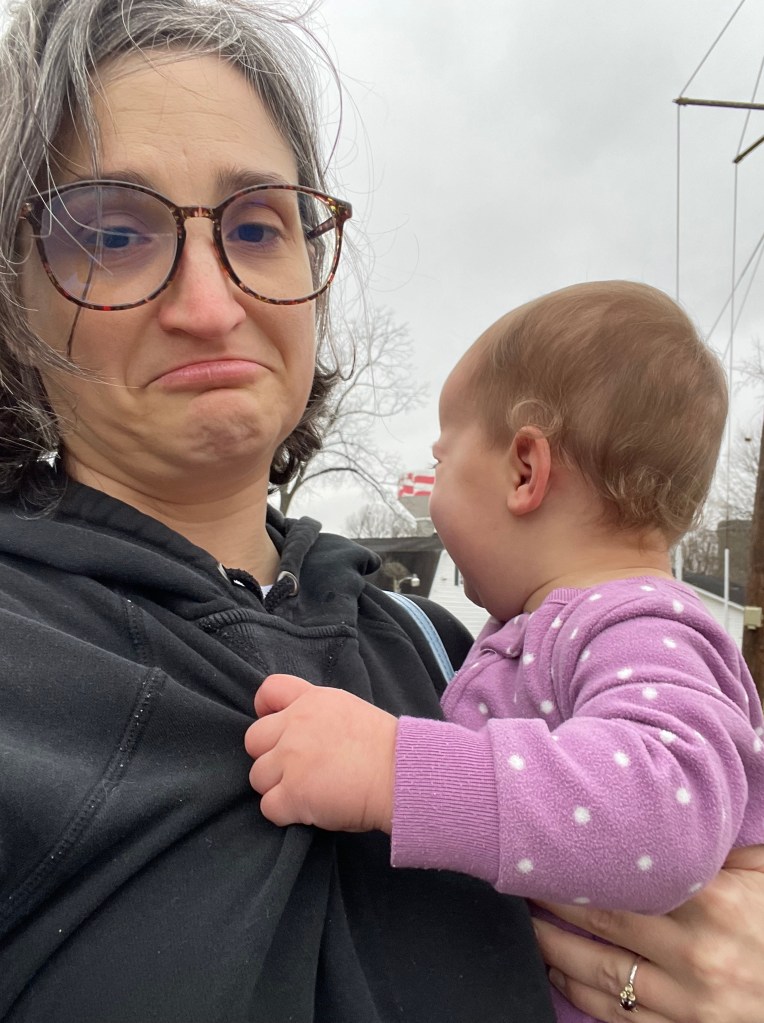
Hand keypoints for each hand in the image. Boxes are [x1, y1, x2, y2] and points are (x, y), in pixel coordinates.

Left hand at [245, 674, 397, 833]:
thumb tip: (295, 728)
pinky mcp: (293, 793)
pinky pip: (268, 808)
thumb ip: (317, 713)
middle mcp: (295, 725)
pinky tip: (309, 810)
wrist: (402, 775)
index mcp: (311, 701)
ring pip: (257, 777)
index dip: (265, 711)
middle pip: (252, 740)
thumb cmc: (385, 747)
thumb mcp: (349, 709)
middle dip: (269, 756)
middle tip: (296, 769)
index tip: (277, 730)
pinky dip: (285, 814)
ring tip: (307, 792)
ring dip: (277, 787)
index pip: (268, 690)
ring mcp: (291, 760)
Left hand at [532, 844, 763, 1022]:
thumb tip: (668, 813)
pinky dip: (582, 996)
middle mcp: (697, 955)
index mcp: (714, 903)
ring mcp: (693, 1006)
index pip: (624, 876)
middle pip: (601, 920)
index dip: (576, 863)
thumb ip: (717, 851)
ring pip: (601, 975)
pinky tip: (559, 975)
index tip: (543, 847)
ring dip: (555, 949)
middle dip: (553, 900)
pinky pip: (622, 1020)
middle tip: (518, 878)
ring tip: (527, 927)